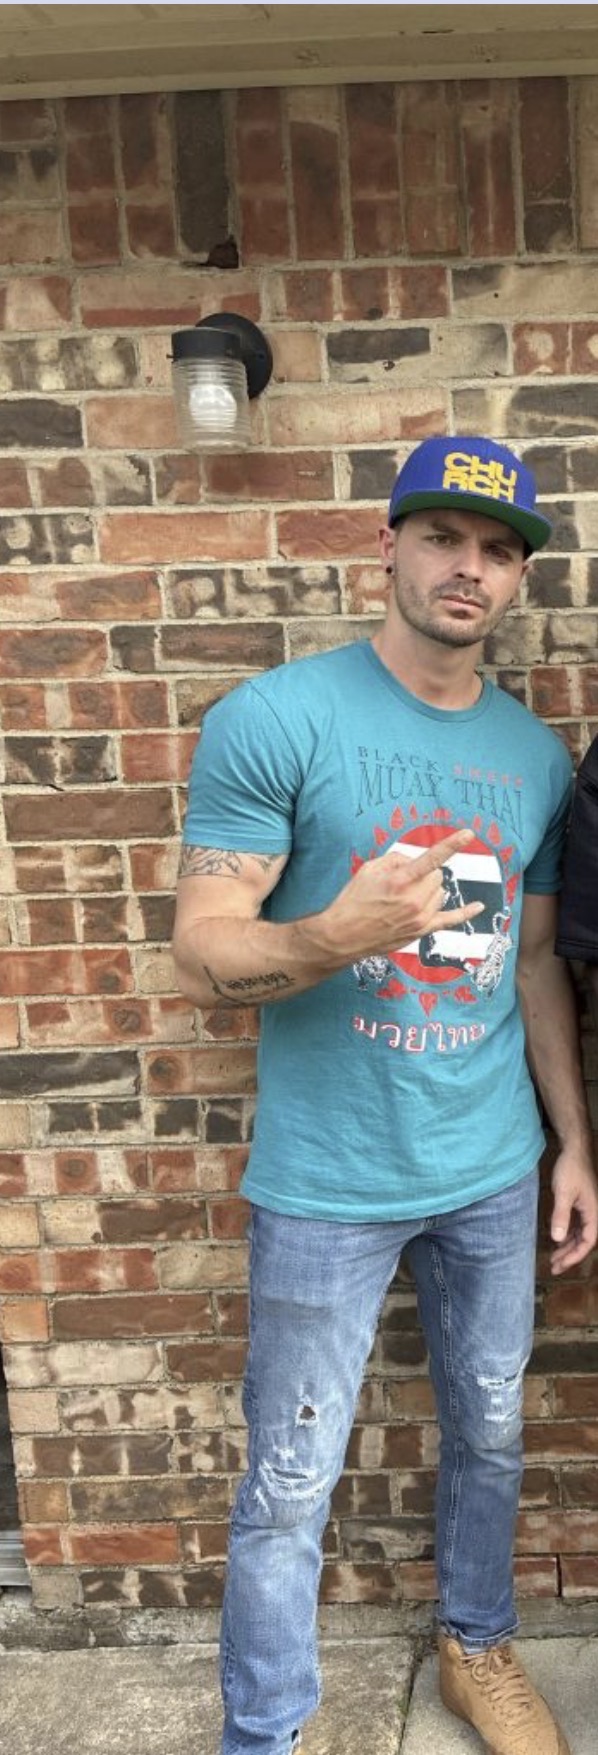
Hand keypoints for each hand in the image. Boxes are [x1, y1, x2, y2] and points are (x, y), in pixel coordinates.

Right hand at [320, 827, 483, 964]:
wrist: (343, 935)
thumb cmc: (353, 901)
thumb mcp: (368, 869)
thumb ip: (396, 859)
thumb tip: (414, 861)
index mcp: (401, 880)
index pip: (432, 858)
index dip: (452, 844)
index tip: (469, 833)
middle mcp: (414, 899)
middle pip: (436, 875)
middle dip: (423, 874)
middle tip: (401, 881)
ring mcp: (420, 917)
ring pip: (440, 892)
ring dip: (429, 890)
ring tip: (405, 898)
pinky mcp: (422, 930)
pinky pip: (450, 920)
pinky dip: (465, 912)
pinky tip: (478, 906)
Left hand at [550, 1146, 597, 1274]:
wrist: (574, 1151)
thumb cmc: (571, 1170)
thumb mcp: (563, 1193)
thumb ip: (561, 1216)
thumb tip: (557, 1239)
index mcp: (593, 1213)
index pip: (587, 1241)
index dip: (575, 1255)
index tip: (561, 1264)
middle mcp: (592, 1213)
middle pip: (583, 1241)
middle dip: (569, 1256)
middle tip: (554, 1267)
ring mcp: (586, 1210)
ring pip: (579, 1235)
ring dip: (567, 1247)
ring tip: (553, 1259)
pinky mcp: (580, 1205)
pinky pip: (576, 1226)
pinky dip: (567, 1236)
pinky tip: (557, 1241)